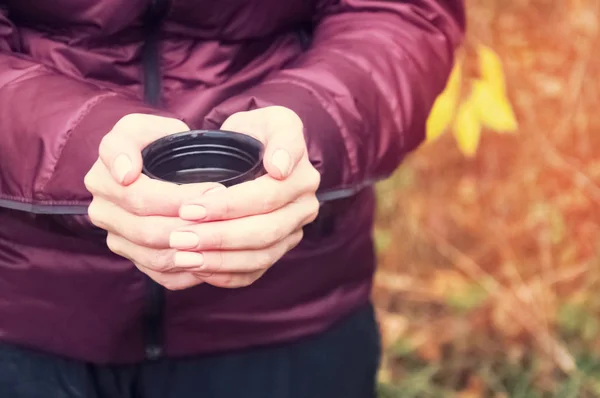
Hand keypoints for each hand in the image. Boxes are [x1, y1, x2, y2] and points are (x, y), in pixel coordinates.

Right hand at [84, 114, 221, 290]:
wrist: (159, 165)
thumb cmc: (156, 142)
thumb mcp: (142, 128)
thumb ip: (126, 141)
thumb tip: (124, 174)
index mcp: (102, 179)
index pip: (140, 197)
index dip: (181, 197)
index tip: (217, 188)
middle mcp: (103, 213)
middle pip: (148, 232)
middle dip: (194, 224)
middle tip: (230, 214)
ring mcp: (118, 240)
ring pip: (156, 257)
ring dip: (194, 250)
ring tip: (226, 235)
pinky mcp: (135, 259)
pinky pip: (162, 275)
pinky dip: (190, 271)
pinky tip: (216, 258)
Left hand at [169, 106, 320, 287]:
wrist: (254, 152)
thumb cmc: (255, 133)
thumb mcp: (270, 121)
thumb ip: (283, 137)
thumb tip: (280, 169)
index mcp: (302, 177)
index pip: (267, 197)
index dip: (228, 206)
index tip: (188, 207)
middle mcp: (304, 208)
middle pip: (264, 232)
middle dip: (218, 237)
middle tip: (178, 237)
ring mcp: (292, 233)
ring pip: (260, 257)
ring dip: (218, 260)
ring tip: (182, 256)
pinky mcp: (277, 250)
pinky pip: (255, 272)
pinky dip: (225, 275)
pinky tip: (198, 269)